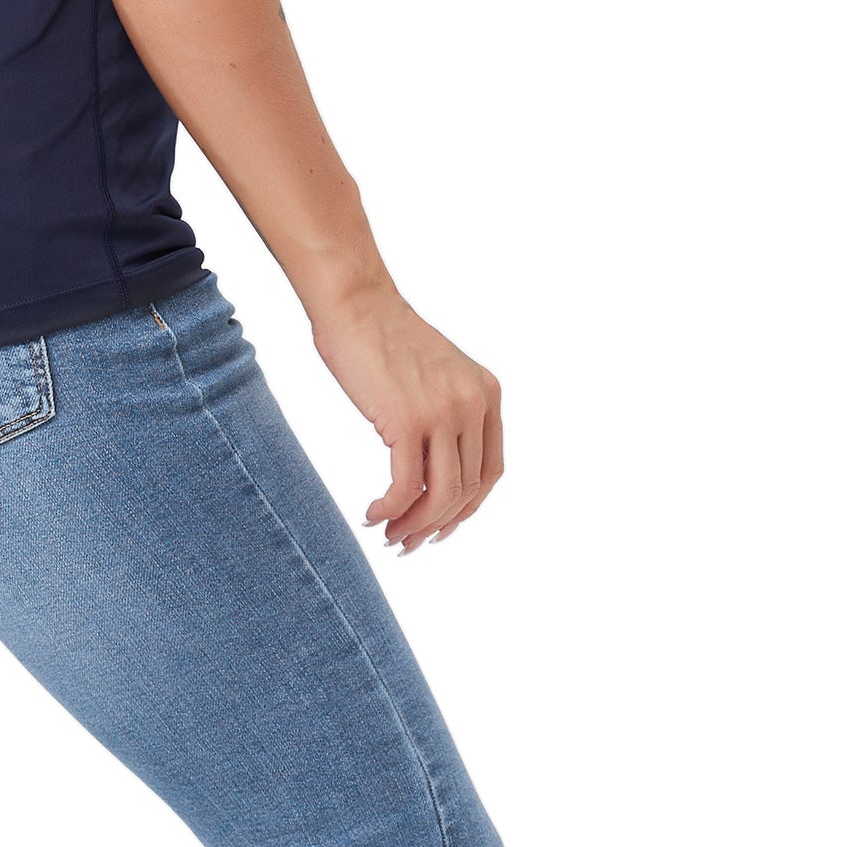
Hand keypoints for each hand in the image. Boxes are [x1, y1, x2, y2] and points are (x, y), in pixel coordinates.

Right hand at [313, 286, 503, 552]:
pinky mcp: (407, 422)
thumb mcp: (436, 376)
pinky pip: (406, 486)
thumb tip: (436, 472)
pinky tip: (371, 514)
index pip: (490, 473)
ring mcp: (443, 413)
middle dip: (436, 525)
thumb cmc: (383, 339)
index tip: (439, 527)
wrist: (355, 305)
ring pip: (440, 495)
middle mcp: (473, 404)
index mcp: (487, 394)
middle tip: (406, 542)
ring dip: (413, 525)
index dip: (466, 509)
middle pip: (465, 490)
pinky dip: (389, 509)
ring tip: (388, 535)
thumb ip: (447, 414)